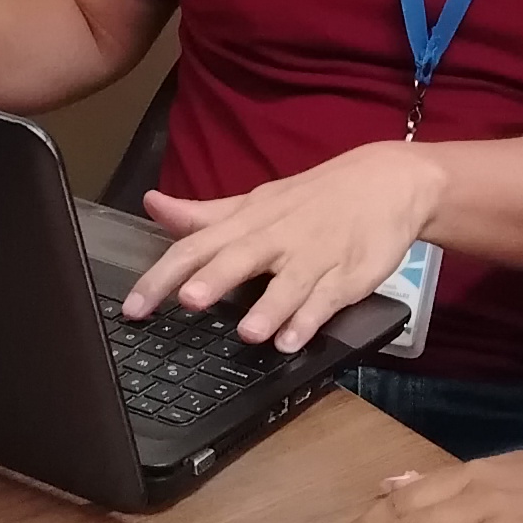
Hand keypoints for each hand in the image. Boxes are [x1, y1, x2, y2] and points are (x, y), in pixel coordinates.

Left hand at [123, 138, 447, 352]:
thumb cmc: (313, 198)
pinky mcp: (349, 275)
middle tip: (188, 302)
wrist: (388, 181)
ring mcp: (315, 256)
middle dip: (214, 279)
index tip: (134, 306)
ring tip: (248, 333)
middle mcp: (277, 237)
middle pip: (240, 257)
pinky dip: (312, 319)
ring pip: (289, 283)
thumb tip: (153, 205)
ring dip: (268, 308)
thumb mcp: (255, 203)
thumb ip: (203, 214)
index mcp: (248, 221)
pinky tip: (295, 341)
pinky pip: (328, 299)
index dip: (163, 274)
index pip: (197, 244)